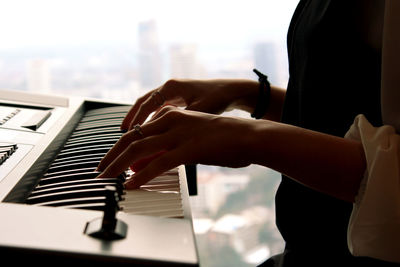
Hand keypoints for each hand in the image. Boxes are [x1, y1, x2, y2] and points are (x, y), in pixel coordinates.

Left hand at [97, 106, 255, 188]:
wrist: (248, 136)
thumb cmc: (222, 139)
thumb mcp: (190, 139)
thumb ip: (166, 149)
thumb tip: (144, 163)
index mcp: (170, 117)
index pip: (136, 132)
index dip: (118, 148)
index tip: (108, 161)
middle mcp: (171, 122)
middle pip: (131, 139)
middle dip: (111, 156)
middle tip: (100, 171)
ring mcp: (179, 134)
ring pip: (139, 149)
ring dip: (119, 165)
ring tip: (107, 179)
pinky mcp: (189, 149)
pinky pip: (159, 164)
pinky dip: (142, 175)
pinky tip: (132, 184)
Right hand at [121, 79, 258, 130]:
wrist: (233, 91)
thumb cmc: (218, 98)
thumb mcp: (199, 112)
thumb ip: (180, 126)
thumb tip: (164, 143)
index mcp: (171, 87)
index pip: (145, 104)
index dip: (135, 120)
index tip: (127, 133)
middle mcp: (169, 88)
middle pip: (143, 103)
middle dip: (132, 118)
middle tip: (122, 133)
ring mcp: (173, 93)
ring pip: (151, 106)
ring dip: (142, 119)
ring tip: (132, 134)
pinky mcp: (179, 99)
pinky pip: (160, 109)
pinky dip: (153, 120)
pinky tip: (151, 132)